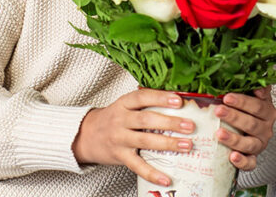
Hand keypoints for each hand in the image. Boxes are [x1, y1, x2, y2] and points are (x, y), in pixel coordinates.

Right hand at [72, 88, 195, 186]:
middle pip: (147, 120)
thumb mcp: (124, 105)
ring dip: (168, 143)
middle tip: (190, 126)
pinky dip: (152, 173)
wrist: (85, 135)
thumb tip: (178, 103)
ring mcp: (119, 139)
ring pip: (145, 141)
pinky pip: (137, 166)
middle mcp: (120, 120)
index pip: (142, 97)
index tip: (179, 101)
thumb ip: (145, 103)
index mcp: (124, 104)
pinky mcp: (120, 156)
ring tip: (187, 145)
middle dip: (170, 123)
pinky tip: (166, 178)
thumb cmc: (112, 119)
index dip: (160, 98)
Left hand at [212, 87, 275, 170]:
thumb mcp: (252, 95)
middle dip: (234, 117)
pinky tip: (232, 157)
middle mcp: (266, 128)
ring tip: (219, 134)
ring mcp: (260, 144)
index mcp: (267, 111)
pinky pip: (250, 163)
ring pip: (250, 144)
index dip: (242, 102)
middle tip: (218, 111)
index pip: (257, 106)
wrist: (253, 130)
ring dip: (234, 139)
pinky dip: (242, 162)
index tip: (227, 97)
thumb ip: (252, 86)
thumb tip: (256, 83)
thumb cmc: (247, 109)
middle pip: (251, 124)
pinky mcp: (253, 158)